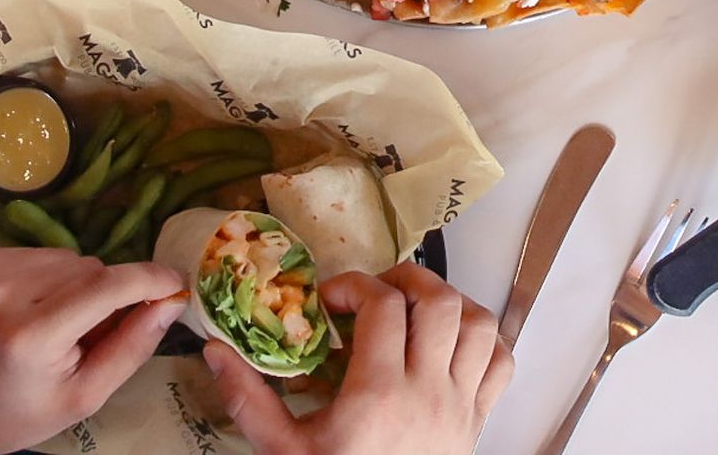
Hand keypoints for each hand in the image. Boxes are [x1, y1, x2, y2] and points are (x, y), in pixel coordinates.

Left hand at [0, 248, 187, 454]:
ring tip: (56, 322)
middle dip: (105, 293)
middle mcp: (3, 292)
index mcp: (31, 335)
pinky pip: (38, 253)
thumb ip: (131, 347)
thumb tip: (171, 302)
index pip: (107, 285)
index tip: (176, 284)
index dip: (149, 279)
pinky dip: (46, 276)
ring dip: (76, 283)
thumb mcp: (81, 399)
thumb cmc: (13, 414)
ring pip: (67, 256)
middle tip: (91, 333)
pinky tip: (30, 307)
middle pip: (91, 268)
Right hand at [207, 263, 514, 454]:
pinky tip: (452, 342)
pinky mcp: (479, 419)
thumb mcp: (282, 450)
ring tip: (414, 310)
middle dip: (406, 280)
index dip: (354, 285)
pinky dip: (484, 340)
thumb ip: (249, 398)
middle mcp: (427, 393)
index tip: (330, 300)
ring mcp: (460, 405)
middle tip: (375, 293)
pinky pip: (502, 362)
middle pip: (439, 302)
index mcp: (377, 395)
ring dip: (449, 303)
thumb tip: (215, 351)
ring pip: (478, 324)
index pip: (383, 306)